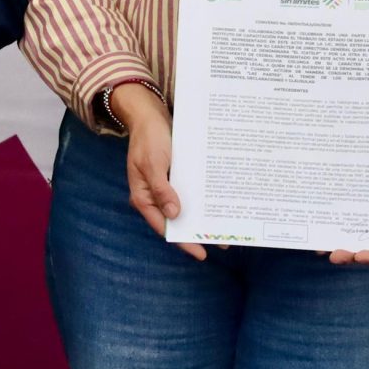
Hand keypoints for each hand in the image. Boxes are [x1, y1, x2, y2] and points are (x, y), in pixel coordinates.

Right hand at [113, 90, 208, 261]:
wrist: (149, 116)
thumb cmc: (148, 139)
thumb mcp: (153, 163)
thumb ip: (161, 189)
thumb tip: (173, 215)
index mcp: (144, 198)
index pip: (164, 227)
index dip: (182, 241)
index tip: (201, 253)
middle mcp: (154, 197)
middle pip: (176, 222)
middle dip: (197, 232)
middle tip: (222, 243)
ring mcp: (165, 188)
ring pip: (185, 209)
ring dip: (201, 217)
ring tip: (224, 227)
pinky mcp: (175, 178)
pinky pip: (189, 193)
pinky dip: (201, 200)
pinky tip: (217, 203)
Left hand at [328, 144, 368, 266]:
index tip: (361, 255)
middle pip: (362, 248)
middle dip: (349, 256)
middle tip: (336, 255)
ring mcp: (356, 211)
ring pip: (345, 236)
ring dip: (334, 246)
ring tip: (323, 249)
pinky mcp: (343, 199)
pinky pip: (333, 216)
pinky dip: (324, 226)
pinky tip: (314, 229)